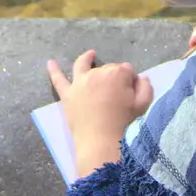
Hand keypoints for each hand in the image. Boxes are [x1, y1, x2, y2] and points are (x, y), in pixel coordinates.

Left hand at [47, 50, 154, 175]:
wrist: (100, 140)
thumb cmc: (123, 122)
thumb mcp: (143, 105)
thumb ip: (145, 87)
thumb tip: (140, 78)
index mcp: (117, 73)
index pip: (127, 70)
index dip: (131, 80)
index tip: (132, 92)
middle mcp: (97, 72)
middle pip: (108, 68)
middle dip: (114, 76)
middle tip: (118, 95)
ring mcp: (80, 82)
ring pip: (84, 65)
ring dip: (87, 58)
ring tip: (91, 54)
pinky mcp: (68, 94)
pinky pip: (59, 80)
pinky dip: (54, 71)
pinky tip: (50, 62)